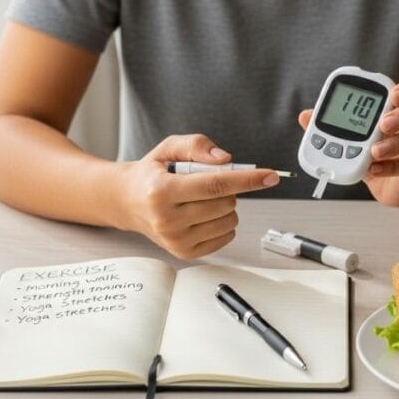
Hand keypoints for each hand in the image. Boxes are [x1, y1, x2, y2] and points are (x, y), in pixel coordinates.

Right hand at [111, 134, 278, 258]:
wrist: (128, 201)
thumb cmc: (152, 173)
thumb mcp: (169, 147)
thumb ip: (197, 145)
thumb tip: (226, 161)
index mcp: (162, 191)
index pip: (214, 185)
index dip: (247, 179)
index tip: (270, 176)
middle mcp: (167, 220)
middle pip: (225, 203)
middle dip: (228, 189)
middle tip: (206, 182)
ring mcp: (176, 241)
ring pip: (229, 221)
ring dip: (226, 206)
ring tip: (200, 198)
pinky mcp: (185, 253)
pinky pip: (226, 236)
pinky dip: (223, 222)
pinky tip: (202, 213)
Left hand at [299, 75, 398, 206]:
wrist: (394, 185)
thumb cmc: (378, 152)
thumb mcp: (356, 136)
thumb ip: (333, 125)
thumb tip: (306, 115)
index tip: (393, 94)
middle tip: (384, 122)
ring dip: (398, 142)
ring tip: (374, 150)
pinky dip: (391, 166)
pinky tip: (374, 168)